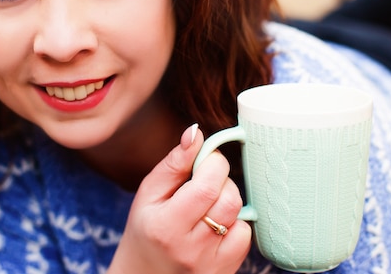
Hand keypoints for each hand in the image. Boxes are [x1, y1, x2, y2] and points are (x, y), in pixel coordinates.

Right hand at [109, 124, 251, 273]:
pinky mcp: (224, 271)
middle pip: (228, 199)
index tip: (206, 158)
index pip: (207, 185)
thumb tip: (195, 132)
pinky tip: (216, 224)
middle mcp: (190, 249)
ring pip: (239, 215)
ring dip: (228, 199)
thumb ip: (174, 163)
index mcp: (166, 226)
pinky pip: (245, 236)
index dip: (214, 162)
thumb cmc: (145, 230)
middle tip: (205, 179)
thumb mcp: (149, 193)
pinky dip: (235, 223)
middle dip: (222, 179)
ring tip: (207, 203)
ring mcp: (210, 264)